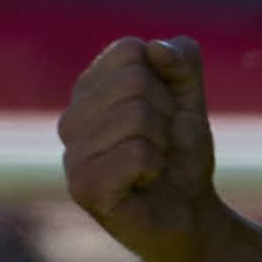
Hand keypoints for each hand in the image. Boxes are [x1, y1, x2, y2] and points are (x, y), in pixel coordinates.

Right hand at [58, 36, 220, 261]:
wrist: (190, 214)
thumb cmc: (180, 155)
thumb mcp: (190, 99)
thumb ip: (181, 62)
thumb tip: (155, 48)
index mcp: (89, 90)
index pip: (130, 50)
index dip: (164, 81)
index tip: (164, 114)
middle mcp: (71, 118)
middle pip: (135, 81)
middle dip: (166, 114)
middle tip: (161, 144)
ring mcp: (72, 154)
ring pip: (137, 117)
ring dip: (162, 144)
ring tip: (152, 166)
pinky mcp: (83, 187)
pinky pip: (136, 153)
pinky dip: (155, 167)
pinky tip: (144, 184)